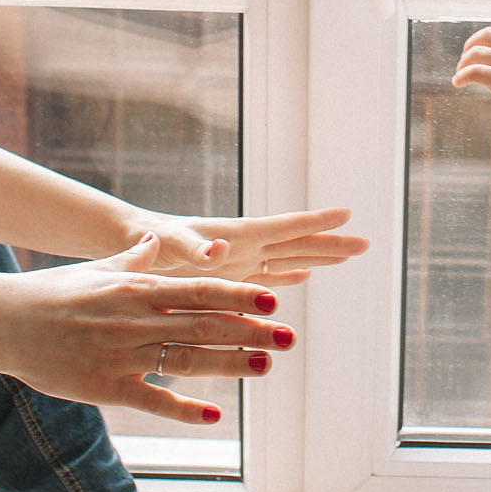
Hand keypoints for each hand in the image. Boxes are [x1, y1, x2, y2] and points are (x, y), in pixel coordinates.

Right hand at [0, 248, 294, 424]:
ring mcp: (121, 353)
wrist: (2, 321)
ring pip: (186, 359)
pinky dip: (185, 409)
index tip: (274, 299)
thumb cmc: (50, 293)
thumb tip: (156, 240)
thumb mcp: (95, 269)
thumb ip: (132, 259)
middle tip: (289, 336)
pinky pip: (152, 400)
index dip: (240, 295)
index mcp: (138, 287)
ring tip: (267, 365)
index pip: (200, 290)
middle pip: (204, 325)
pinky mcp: (105, 387)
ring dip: (230, 363)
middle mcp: (135, 318)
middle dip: (250, 330)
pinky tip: (215, 416)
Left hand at [111, 207, 366, 284]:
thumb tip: (220, 251)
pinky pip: (265, 276)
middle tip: (366, 243)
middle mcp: (243, 245)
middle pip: (296, 243)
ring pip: (287, 259)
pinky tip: (300, 278)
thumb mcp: (169, 244)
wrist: (124, 243)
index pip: (286, 227)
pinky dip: (285, 277)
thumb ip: (195, 249)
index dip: (317, 222)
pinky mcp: (226, 276)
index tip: (348, 213)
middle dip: (330, 244)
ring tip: (346, 255)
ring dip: (315, 258)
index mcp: (237, 234)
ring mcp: (237, 260)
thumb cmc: (144, 241)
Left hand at [453, 24, 490, 133]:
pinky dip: (461, 76)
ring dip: (463, 62)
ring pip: (477, 51)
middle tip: (464, 57)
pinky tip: (458, 83)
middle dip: (472, 42)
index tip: (478, 50)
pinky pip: (473, 71)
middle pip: (488, 33)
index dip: (486, 38)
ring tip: (459, 74)